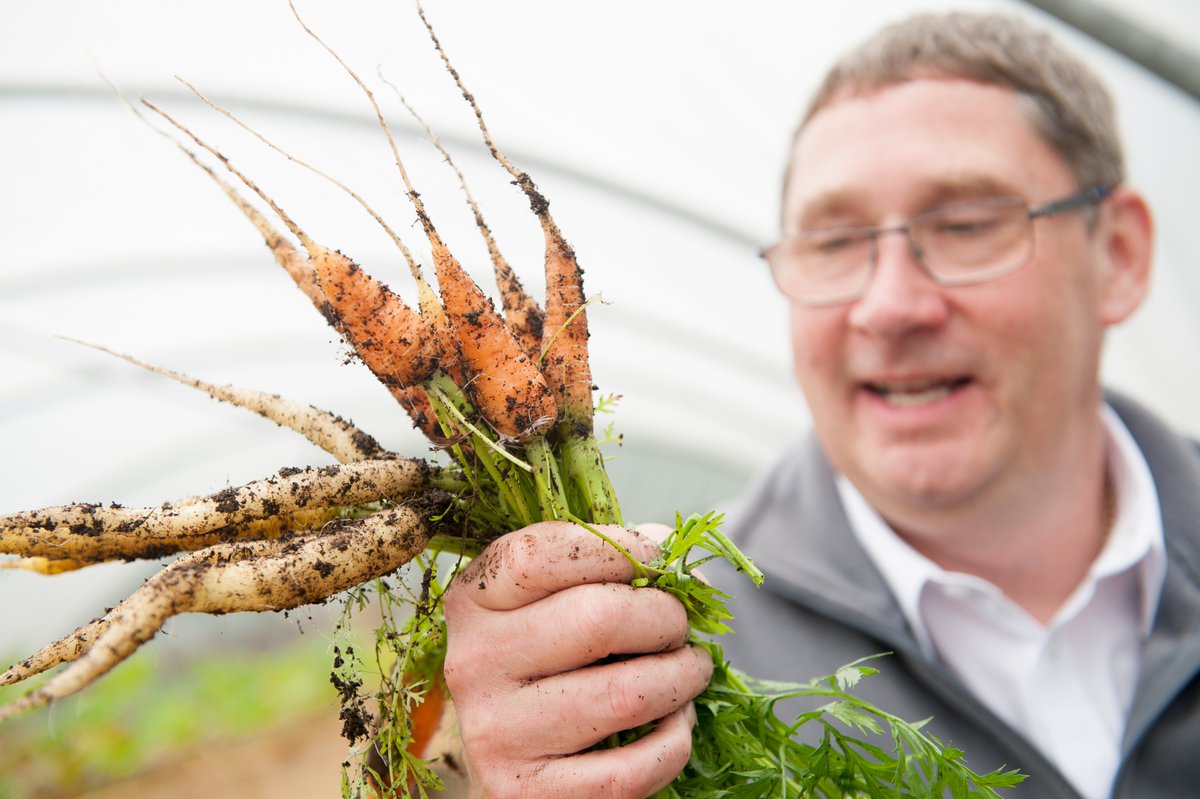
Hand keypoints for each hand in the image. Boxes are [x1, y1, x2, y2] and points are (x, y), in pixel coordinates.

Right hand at [443, 521, 711, 797]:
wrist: (515, 768)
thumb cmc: (548, 664)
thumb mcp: (553, 600)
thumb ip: (610, 563)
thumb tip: (676, 558)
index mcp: (473, 601)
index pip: (540, 553)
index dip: (619, 547)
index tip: (657, 559)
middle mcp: (474, 663)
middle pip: (599, 617)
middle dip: (667, 617)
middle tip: (678, 628)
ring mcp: (497, 734)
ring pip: (627, 693)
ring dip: (683, 677)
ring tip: (687, 671)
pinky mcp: (529, 795)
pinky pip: (634, 766)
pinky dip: (675, 740)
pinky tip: (672, 722)